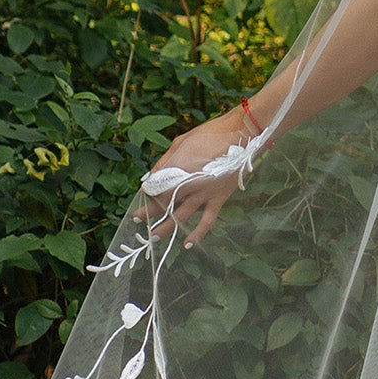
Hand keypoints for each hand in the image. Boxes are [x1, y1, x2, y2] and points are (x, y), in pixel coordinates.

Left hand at [138, 110, 252, 245]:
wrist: (240, 135)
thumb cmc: (209, 134)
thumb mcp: (181, 141)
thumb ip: (165, 161)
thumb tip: (151, 176)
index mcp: (178, 167)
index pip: (157, 186)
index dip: (149, 193)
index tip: (144, 194)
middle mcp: (189, 184)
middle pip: (165, 203)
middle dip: (150, 212)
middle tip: (137, 219)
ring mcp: (204, 193)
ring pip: (181, 215)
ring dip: (166, 227)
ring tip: (153, 237)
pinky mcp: (218, 198)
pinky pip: (207, 220)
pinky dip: (197, 233)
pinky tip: (188, 244)